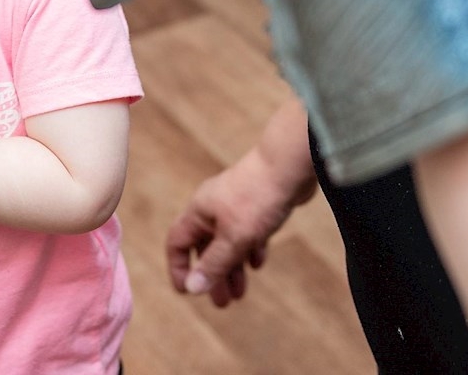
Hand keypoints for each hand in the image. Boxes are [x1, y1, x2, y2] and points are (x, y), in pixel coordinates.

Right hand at [166, 97, 316, 307]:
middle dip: (212, 276)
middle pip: (204, 246)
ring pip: (228, 242)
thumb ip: (214, 263)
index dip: (179, 268)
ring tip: (241, 293)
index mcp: (199, 212)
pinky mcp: (257, 204)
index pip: (177, 243)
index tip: (188, 292)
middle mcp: (213, 208)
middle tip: (222, 303)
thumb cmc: (257, 198)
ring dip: (232, 268)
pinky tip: (258, 263)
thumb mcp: (234, 238)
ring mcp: (235, 205)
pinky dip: (250, 250)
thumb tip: (193, 288)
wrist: (290, 164)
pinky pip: (247, 232)